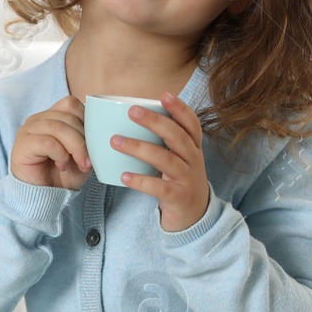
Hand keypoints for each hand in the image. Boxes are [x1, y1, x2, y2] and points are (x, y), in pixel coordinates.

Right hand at [11, 95, 93, 190]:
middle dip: (83, 139)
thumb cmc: (63, 176)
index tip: (93, 143)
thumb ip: (89, 138)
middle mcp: (38, 120)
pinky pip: (48, 142)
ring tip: (78, 164)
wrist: (46, 197)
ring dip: (75, 147)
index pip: (70, 104)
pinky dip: (60, 155)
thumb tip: (101, 129)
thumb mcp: (83, 155)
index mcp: (52, 117)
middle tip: (88, 161)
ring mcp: (28, 130)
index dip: (85, 120)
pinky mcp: (23, 144)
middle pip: (67, 115)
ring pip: (58, 127)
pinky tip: (62, 166)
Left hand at [112, 92, 211, 232]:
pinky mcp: (178, 197)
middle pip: (177, 137)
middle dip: (155, 122)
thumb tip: (132, 117)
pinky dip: (141, 181)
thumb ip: (164, 141)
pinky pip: (159, 188)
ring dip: (139, 148)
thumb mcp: (180, 158)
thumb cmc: (180, 180)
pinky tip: (124, 176)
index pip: (191, 124)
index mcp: (193, 148)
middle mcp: (193, 160)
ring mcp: (187, 179)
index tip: (164, 95)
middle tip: (132, 111)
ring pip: (166, 160)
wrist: (195, 216)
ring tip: (115, 141)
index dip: (180, 109)